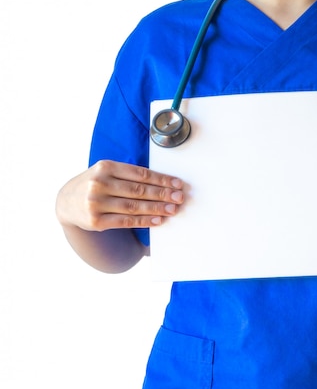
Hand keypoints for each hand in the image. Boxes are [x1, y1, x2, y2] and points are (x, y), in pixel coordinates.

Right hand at [56, 160, 184, 231]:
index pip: (140, 174)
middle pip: (138, 190)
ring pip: (134, 206)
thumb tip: (162, 184)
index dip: (161, 179)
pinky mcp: (96, 221)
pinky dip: (144, 221)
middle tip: (179, 197)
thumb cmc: (95, 185)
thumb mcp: (106, 172)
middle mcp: (99, 183)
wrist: (66, 202)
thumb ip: (129, 175)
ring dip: (156, 208)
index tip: (177, 184)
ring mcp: (96, 203)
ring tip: (173, 209)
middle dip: (162, 194)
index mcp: (105, 167)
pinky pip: (126, 221)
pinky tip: (158, 220)